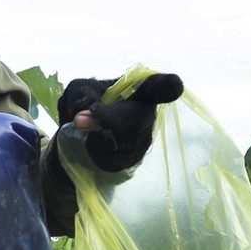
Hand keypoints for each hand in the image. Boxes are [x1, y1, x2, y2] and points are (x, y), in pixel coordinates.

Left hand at [57, 72, 186, 171]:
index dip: (167, 87)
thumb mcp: (78, 91)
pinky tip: (90, 146)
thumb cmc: (84, 105)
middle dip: (107, 120)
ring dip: (95, 140)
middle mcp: (147, 113)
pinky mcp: (133, 160)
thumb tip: (85, 111)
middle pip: (135, 119)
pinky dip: (95, 155)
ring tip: (83, 132)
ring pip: (121, 144)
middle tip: (79, 120)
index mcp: (139, 89)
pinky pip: (114, 162)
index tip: (174, 86)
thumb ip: (81, 94)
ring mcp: (143, 139)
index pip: (158, 87)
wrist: (76, 135)